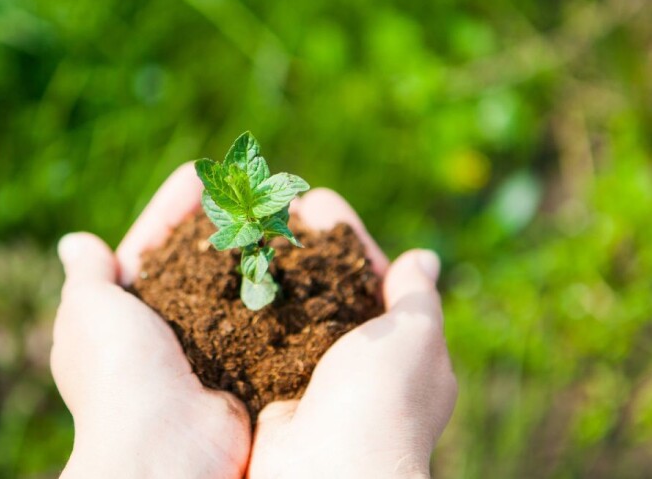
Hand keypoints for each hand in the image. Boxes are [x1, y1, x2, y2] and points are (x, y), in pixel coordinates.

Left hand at [51, 163, 250, 477]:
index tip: (200, 174)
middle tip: (250, 186)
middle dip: (220, 222)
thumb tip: (76, 243)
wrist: (167, 445)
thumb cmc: (118, 372)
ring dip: (254, 247)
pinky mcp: (246, 365)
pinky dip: (278, 285)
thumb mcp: (87, 312)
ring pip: (233, 284)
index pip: (150, 245)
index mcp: (122, 314)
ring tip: (278, 208)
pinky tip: (295, 253)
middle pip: (196, 261)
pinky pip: (263, 316)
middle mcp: (166, 330)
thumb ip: (87, 275)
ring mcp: (208, 348)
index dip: (172, 209)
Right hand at [248, 191, 457, 478]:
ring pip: (289, 307)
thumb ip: (417, 296)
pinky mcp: (272, 389)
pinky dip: (246, 304)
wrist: (330, 473)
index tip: (316, 200)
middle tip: (273, 206)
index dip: (345, 237)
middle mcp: (354, 362)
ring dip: (270, 269)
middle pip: (325, 286)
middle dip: (302, 246)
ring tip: (244, 228)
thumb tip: (425, 258)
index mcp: (398, 348)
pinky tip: (227, 272)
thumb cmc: (384, 403)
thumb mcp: (417, 338)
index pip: (371, 275)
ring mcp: (311, 376)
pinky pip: (259, 337)